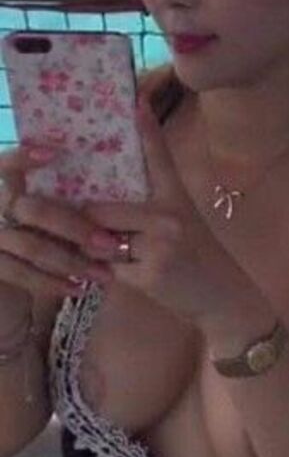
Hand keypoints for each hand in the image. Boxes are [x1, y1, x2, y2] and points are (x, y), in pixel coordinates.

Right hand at [0, 143, 110, 302]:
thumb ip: (62, 203)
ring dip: (72, 261)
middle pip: (34, 209)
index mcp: (6, 190)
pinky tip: (77, 288)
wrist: (11, 303)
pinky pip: (21, 272)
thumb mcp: (47, 224)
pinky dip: (52, 282)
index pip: (3, 165)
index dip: (22, 157)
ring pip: (32, 245)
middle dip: (75, 226)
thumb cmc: (39, 252)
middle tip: (109, 242)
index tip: (54, 153)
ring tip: (103, 273)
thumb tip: (110, 186)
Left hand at [62, 96, 247, 324]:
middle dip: (84, 223)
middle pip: (104, 210)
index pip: (159, 158)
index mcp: (177, 198)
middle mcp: (170, 216)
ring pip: (102, 241)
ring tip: (101, 255)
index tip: (137, 101)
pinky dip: (111, 276)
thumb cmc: (198, 257)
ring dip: (95, 252)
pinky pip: (111, 271)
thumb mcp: (182, 223)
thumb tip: (102, 205)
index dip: (148, 130)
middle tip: (70, 224)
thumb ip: (149, 209)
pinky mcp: (152, 274)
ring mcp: (161, 245)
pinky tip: (127, 278)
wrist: (224, 297)